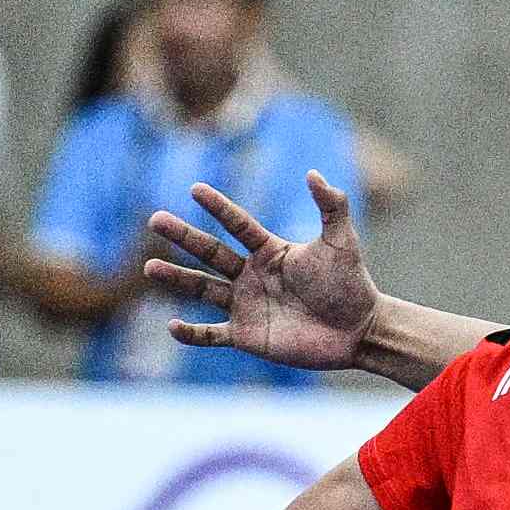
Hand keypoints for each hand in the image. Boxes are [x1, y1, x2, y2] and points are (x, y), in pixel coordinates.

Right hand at [142, 171, 374, 370]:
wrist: (358, 330)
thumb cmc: (351, 284)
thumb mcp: (342, 241)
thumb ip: (331, 205)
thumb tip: (314, 173)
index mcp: (269, 250)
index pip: (237, 224)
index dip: (218, 207)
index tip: (195, 189)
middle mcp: (251, 274)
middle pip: (210, 252)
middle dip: (183, 237)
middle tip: (155, 219)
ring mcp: (246, 305)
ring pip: (203, 289)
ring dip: (177, 278)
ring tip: (150, 267)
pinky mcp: (247, 335)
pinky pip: (212, 334)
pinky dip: (192, 333)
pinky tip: (171, 326)